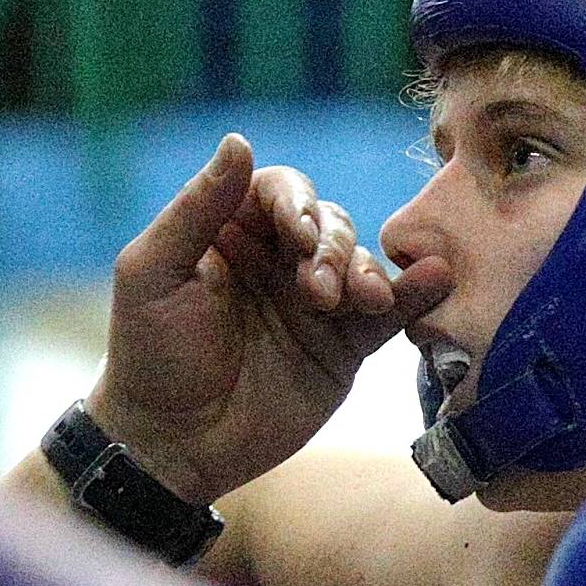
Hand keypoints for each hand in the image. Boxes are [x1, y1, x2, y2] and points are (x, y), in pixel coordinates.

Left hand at [91, 135, 452, 501]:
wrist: (175, 444)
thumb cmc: (150, 354)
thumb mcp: (154, 273)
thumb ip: (197, 209)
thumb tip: (240, 140)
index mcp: (230, 232)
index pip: (280, 192)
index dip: (298, 205)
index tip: (300, 236)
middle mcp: (278, 259)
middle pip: (329, 223)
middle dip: (332, 247)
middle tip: (318, 291)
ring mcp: (316, 303)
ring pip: (361, 262)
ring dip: (365, 273)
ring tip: (359, 302)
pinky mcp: (346, 345)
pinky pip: (389, 312)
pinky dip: (415, 293)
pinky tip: (435, 280)